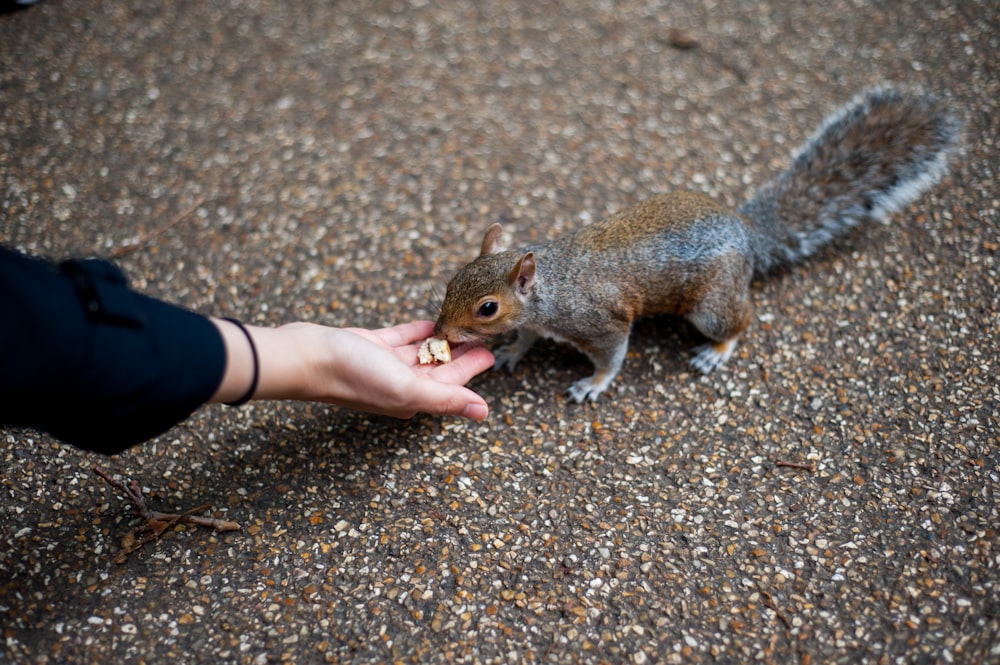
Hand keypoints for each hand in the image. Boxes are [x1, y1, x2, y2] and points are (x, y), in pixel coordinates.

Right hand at [211, 319, 493, 420]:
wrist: (306, 356)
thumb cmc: (353, 375)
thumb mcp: (407, 388)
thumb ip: (446, 399)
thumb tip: (483, 413)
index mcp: (411, 398)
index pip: (451, 385)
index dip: (472, 370)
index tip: (492, 353)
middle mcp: (399, 384)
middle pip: (439, 369)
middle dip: (462, 355)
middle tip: (484, 335)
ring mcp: (383, 365)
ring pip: (421, 353)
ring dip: (442, 341)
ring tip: (463, 325)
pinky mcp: (369, 345)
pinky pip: (400, 338)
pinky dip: (417, 332)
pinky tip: (430, 322)